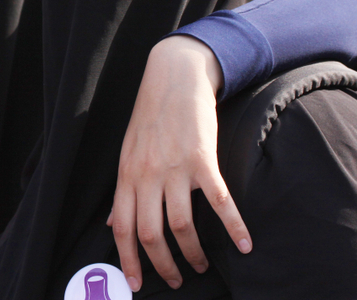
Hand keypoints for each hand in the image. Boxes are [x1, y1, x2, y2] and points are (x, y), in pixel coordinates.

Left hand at [107, 34, 251, 291]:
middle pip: (151, 233)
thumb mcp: (127, 152)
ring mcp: (175, 168)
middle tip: (178, 280)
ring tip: (203, 264)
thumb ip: (122, 189)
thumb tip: (112, 223)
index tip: (136, 284)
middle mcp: (147, 175)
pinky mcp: (203, 160)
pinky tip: (244, 244)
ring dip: (194, 253)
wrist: (174, 78)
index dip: (128, 261)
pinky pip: (220, 203)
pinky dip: (234, 227)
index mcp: (127, 175)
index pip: (122, 228)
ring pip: (182, 226)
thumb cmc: (151, 115)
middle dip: (164, 265)